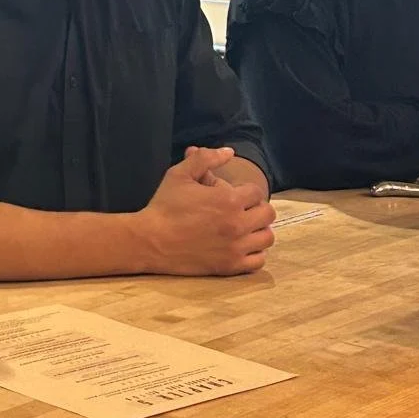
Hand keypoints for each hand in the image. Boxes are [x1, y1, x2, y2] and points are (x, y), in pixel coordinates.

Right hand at [136, 147, 276, 276]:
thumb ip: (206, 158)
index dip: (245, 191)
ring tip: (243, 228)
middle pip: (267, 214)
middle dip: (256, 209)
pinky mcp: (230, 266)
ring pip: (267, 237)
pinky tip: (240, 247)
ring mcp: (235, 247)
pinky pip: (258, 261)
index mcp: (229, 200)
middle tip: (241, 211)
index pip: (256, 191)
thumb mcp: (180, 174)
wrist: (150, 240)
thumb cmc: (164, 205)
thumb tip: (229, 151)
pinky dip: (254, 253)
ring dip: (258, 230)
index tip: (233, 195)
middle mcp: (238, 224)